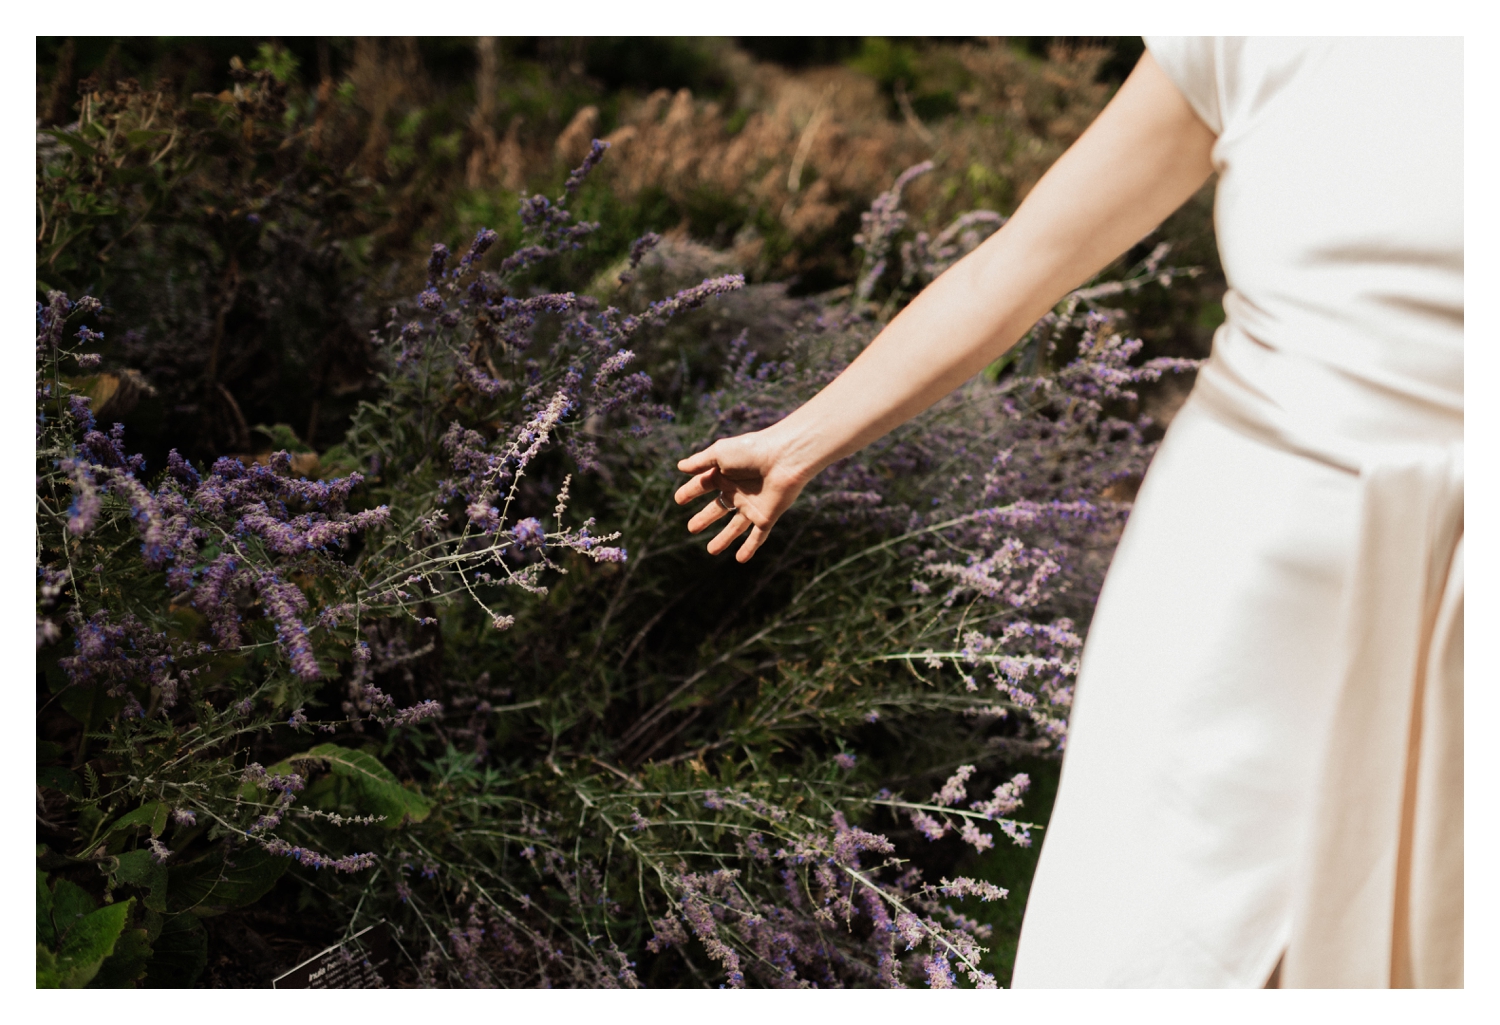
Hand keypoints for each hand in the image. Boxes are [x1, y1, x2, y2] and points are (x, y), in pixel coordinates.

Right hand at [674, 429, 813, 561]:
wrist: (784, 459)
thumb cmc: (751, 451)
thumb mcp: (719, 454)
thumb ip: (699, 462)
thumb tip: (680, 466)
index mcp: (726, 474)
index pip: (703, 485)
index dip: (690, 492)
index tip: (679, 500)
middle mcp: (738, 491)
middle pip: (718, 508)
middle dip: (704, 518)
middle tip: (691, 528)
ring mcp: (752, 506)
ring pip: (735, 527)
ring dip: (724, 539)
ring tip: (711, 551)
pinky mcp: (766, 517)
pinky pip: (757, 537)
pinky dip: (749, 548)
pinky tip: (741, 560)